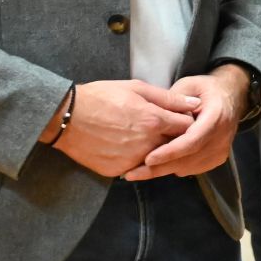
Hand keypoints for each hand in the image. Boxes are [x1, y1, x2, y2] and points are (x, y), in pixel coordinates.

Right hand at [49, 79, 197, 177]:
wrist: (65, 118)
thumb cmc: (100, 97)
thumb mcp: (136, 88)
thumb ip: (169, 98)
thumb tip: (195, 104)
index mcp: (154, 121)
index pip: (187, 127)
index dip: (184, 121)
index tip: (176, 117)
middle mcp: (147, 144)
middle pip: (174, 145)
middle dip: (172, 137)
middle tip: (156, 126)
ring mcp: (132, 160)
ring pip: (155, 158)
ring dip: (154, 149)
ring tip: (136, 135)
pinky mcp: (118, 171)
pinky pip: (135, 167)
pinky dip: (134, 158)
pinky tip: (122, 145)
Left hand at [130, 65, 248, 179]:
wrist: (230, 96)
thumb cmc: (205, 89)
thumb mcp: (188, 85)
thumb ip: (173, 102)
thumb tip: (156, 118)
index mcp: (216, 116)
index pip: (192, 140)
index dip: (170, 151)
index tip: (148, 158)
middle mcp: (222, 136)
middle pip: (189, 158)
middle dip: (160, 167)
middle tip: (133, 173)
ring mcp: (222, 149)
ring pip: (189, 167)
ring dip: (164, 170)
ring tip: (138, 171)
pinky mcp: (218, 158)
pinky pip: (193, 169)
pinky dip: (175, 168)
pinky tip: (159, 164)